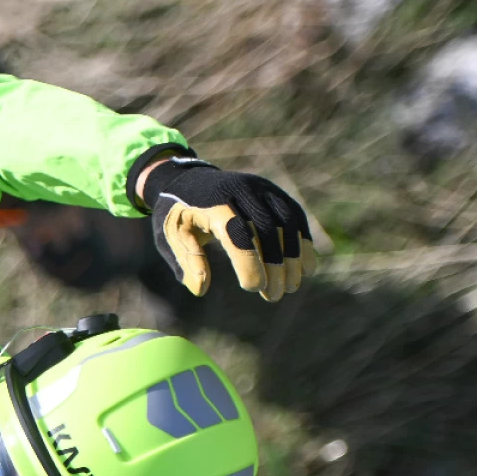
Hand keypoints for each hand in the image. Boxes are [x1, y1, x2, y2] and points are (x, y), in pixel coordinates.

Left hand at [136, 157, 318, 301]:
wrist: (186, 179)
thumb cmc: (177, 214)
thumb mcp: (171, 236)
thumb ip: (187, 261)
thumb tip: (201, 289)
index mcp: (213, 201)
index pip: (236, 231)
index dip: (248, 260)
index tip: (253, 288)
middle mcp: (241, 189)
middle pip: (266, 228)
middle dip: (274, 265)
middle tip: (274, 296)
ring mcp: (260, 188)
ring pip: (286, 222)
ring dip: (294, 257)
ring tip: (291, 287)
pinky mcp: (273, 192)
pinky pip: (294, 216)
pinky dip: (302, 242)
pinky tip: (306, 268)